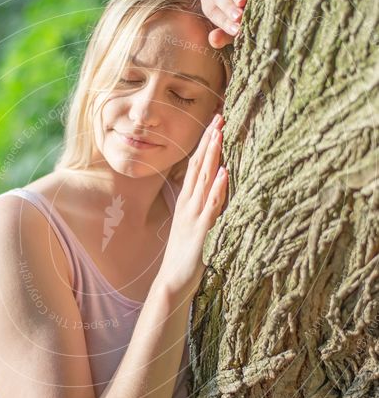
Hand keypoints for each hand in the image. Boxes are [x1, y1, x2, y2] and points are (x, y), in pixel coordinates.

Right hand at [158, 114, 226, 300]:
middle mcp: (190, 203)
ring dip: (213, 156)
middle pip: (199, 166)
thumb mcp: (193, 224)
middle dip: (209, 141)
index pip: (196, 165)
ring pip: (205, 180)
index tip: (215, 122)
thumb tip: (216, 187)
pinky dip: (218, 188)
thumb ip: (204, 205)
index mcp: (188, 201)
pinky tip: (224, 173)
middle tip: (219, 116)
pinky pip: (212, 205)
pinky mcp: (203, 230)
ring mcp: (195, 215)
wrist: (173, 280)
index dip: (204, 143)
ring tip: (220, 134)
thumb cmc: (186, 254)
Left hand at [201, 0, 249, 48]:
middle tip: (238, 17)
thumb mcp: (233, 30)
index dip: (223, 21)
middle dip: (228, 7)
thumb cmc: (242, 19)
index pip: (212, 10)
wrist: (259, 1)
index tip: (236, 31)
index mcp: (210, 2)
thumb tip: (214, 40)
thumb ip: (223, 36)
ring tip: (244, 2)